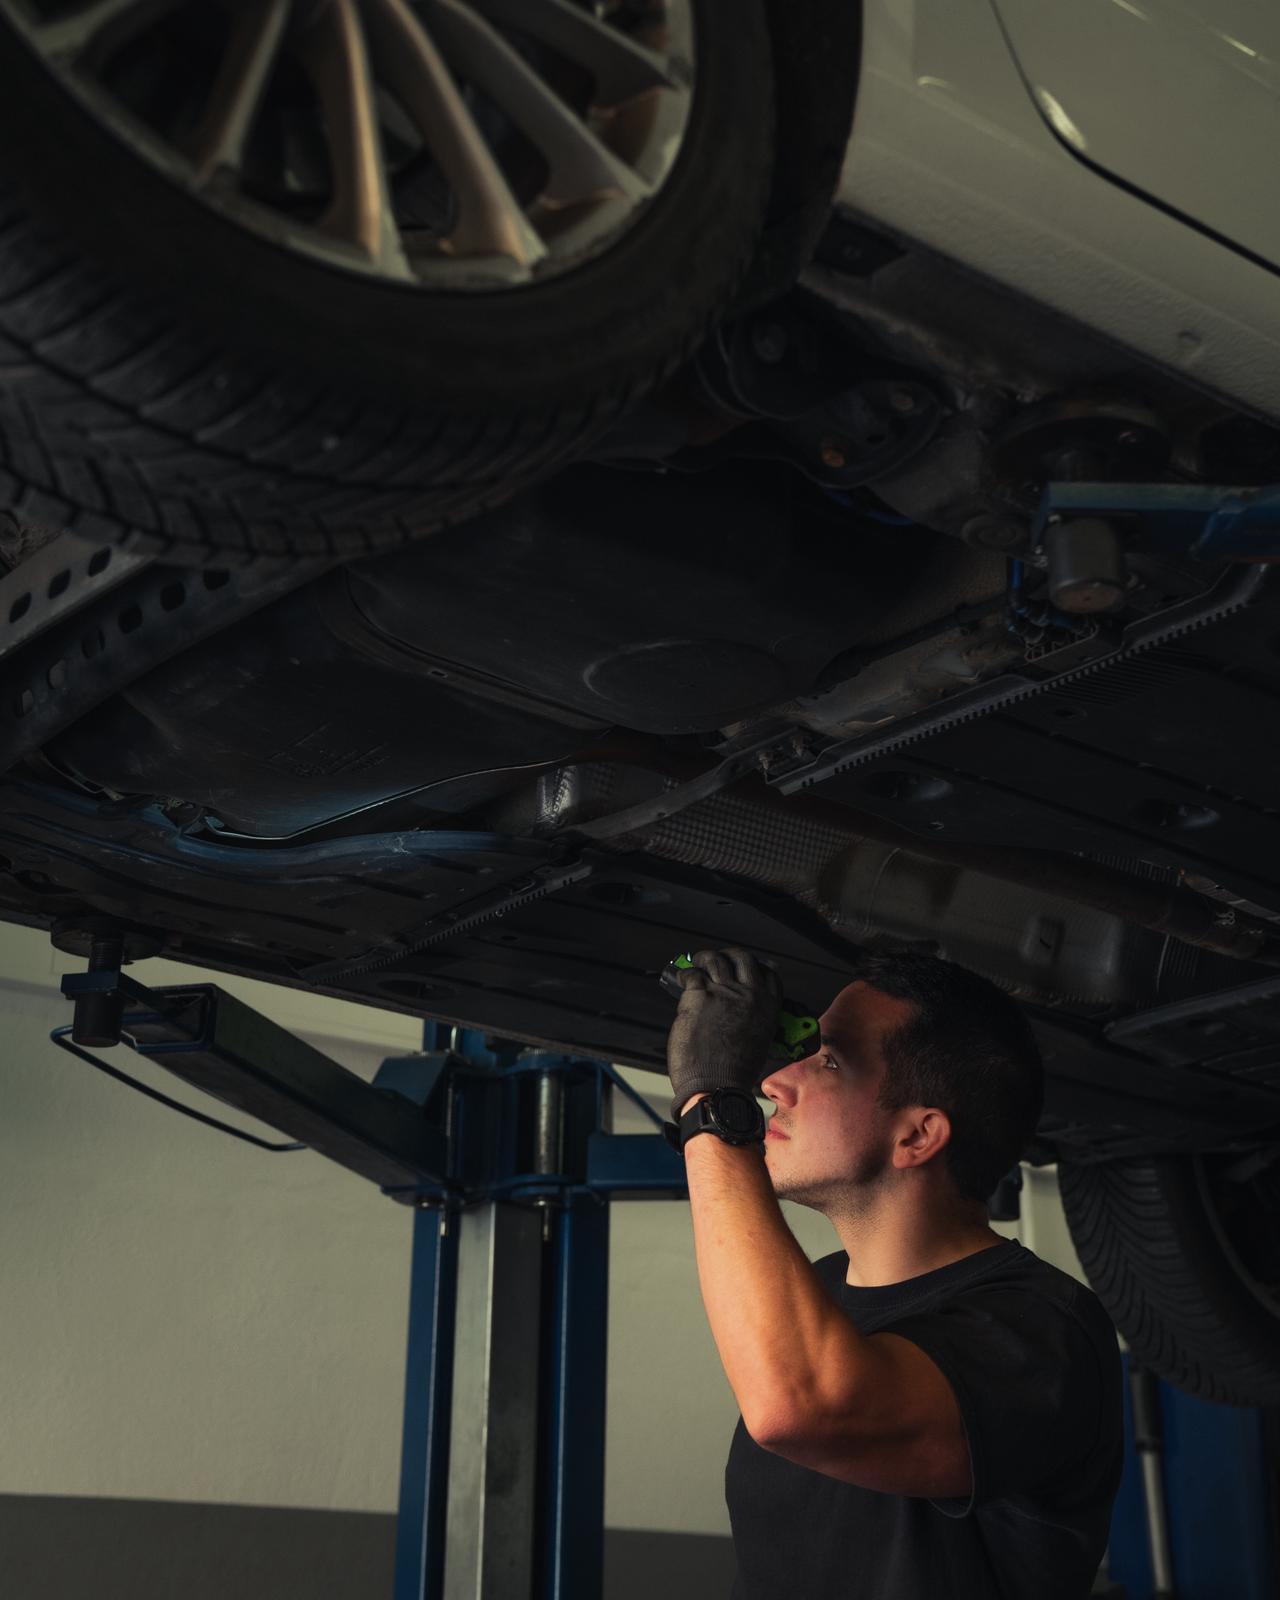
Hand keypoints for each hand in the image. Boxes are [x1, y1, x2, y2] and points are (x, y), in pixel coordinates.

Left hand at [665, 948, 781, 1121]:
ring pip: (715, 959)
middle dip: (729, 955)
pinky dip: (685, 975)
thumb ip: (755, 1019)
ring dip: (704, 958)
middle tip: (718, 959)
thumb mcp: (760, 1041)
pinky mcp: (699, 995)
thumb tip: (743, 1009)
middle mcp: (749, 995)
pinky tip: (682, 981)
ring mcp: (724, 992)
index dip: (755, 964)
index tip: (744, 966)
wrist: (717, 1086)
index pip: (768, 973)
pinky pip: (692, 975)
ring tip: (697, 964)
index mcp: (768, 1007)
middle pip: (742, 958)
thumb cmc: (735, 1072)